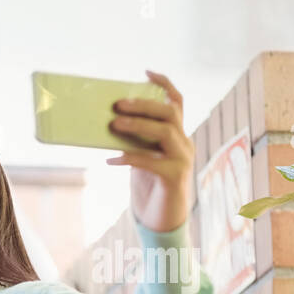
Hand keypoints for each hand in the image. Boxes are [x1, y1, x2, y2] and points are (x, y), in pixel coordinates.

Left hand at [107, 71, 192, 233]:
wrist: (162, 222)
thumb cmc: (148, 189)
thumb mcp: (139, 160)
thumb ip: (133, 143)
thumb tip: (108, 125)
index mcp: (177, 136)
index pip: (176, 103)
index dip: (164, 85)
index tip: (146, 72)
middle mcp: (184, 143)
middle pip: (170, 113)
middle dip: (144, 105)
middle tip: (117, 105)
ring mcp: (183, 160)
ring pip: (166, 132)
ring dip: (138, 126)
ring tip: (114, 125)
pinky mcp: (175, 177)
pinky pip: (153, 161)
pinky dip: (130, 158)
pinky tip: (111, 159)